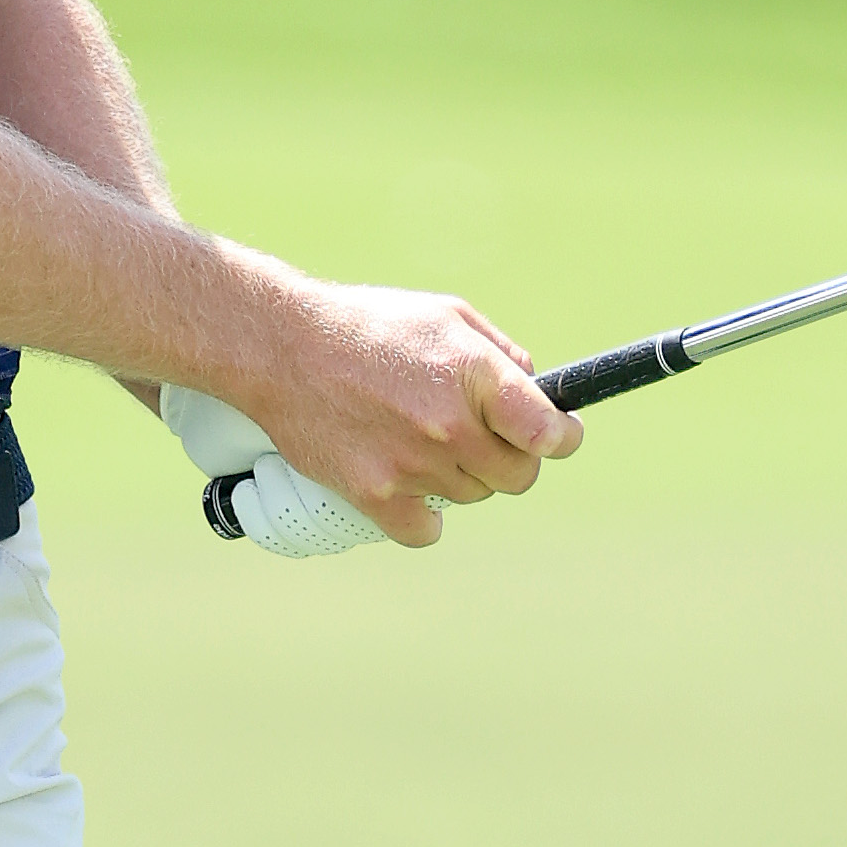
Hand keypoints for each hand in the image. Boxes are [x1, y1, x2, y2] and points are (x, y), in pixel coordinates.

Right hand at [236, 284, 581, 546]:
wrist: (284, 347)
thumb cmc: (369, 325)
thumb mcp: (446, 315)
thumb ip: (499, 354)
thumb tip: (537, 391)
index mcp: (474, 375)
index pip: (549, 435)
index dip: (562, 437)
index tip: (558, 435)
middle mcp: (449, 424)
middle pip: (518, 475)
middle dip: (510, 456)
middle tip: (480, 434)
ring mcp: (412, 464)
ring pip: (471, 495)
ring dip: (459, 474)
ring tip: (421, 436)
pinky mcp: (374, 494)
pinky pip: (426, 530)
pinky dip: (423, 513)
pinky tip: (407, 480)